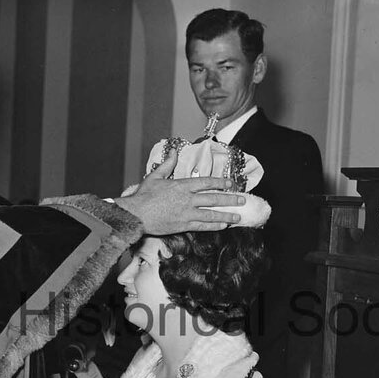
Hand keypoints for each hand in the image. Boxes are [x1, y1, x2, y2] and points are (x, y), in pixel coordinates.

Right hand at [114, 150, 245, 233]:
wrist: (136, 214)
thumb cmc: (143, 196)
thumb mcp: (154, 176)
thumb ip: (167, 165)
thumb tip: (174, 152)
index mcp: (182, 185)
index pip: (206, 182)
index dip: (220, 183)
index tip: (230, 184)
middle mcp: (187, 199)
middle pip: (213, 198)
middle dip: (230, 199)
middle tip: (242, 200)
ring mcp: (186, 213)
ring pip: (211, 213)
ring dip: (226, 214)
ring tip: (238, 216)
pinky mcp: (183, 225)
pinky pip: (203, 226)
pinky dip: (214, 226)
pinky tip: (223, 225)